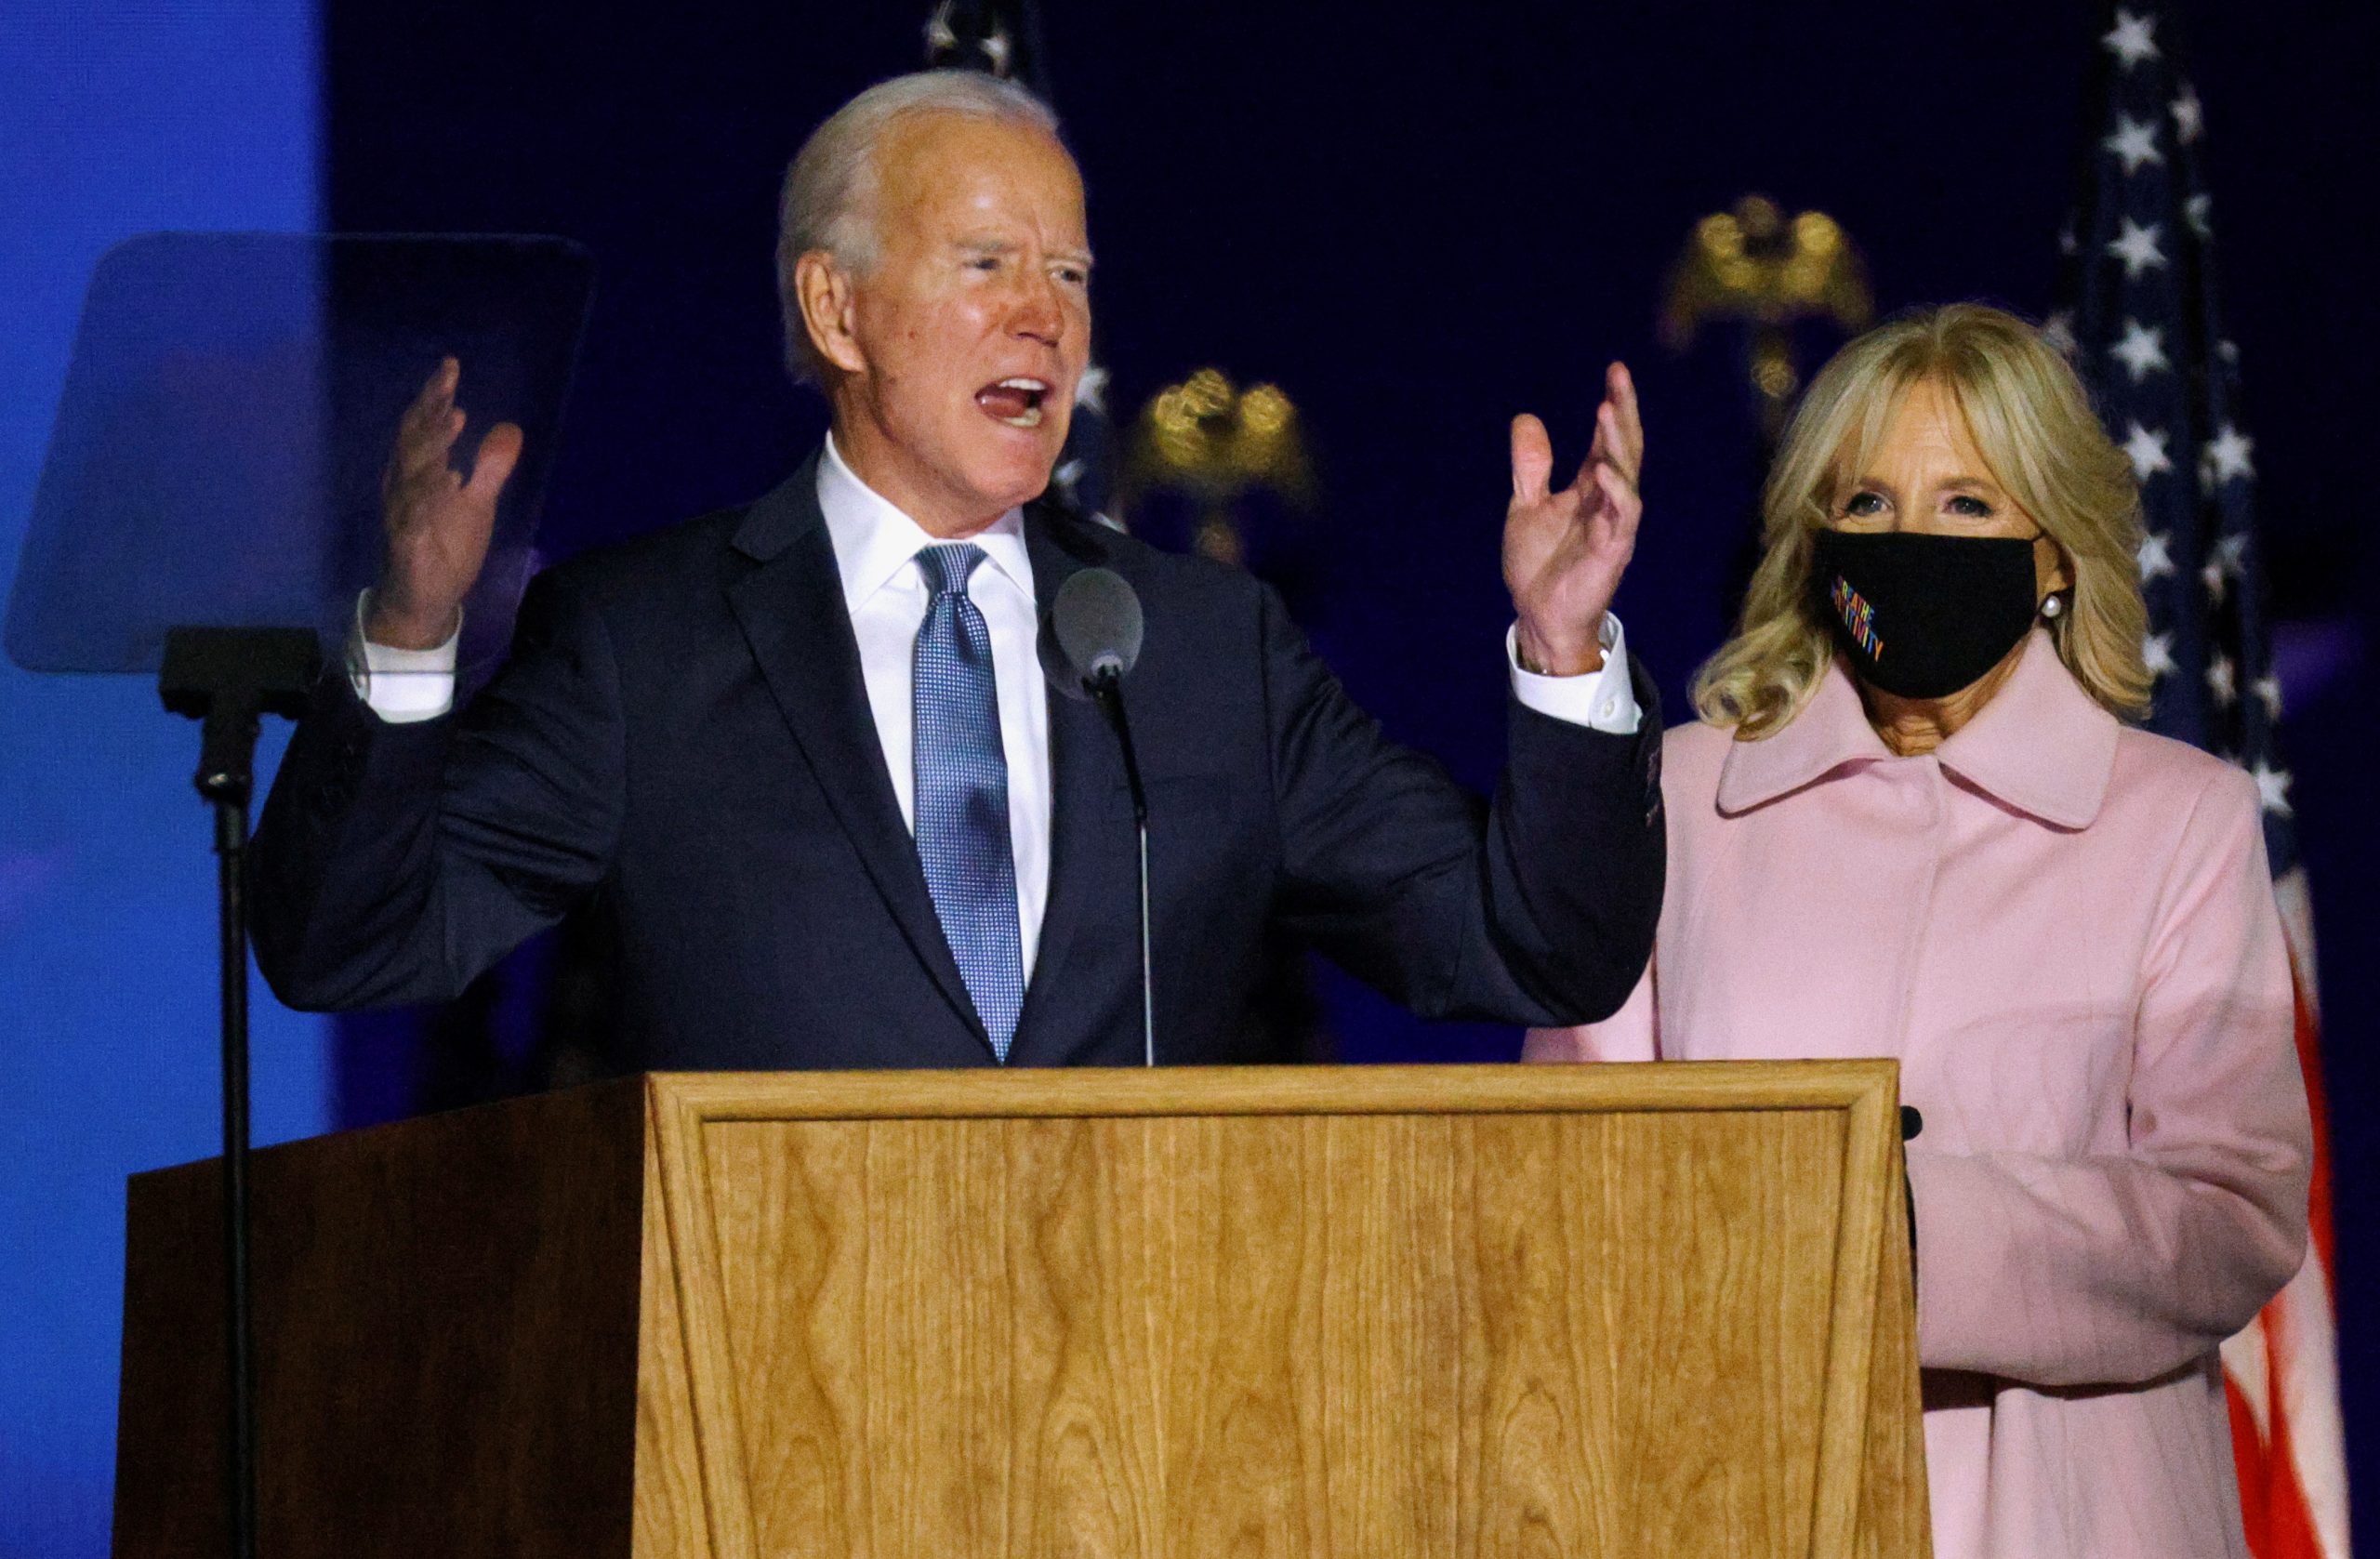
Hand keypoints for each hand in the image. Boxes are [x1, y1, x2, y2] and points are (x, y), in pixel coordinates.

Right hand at [365, 357, 522, 649]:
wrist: (423, 599)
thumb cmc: (444, 547)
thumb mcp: (477, 503)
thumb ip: (490, 466)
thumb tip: (510, 427)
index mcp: (418, 473)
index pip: (423, 427)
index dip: (434, 397)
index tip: (450, 366)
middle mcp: (403, 486)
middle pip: (413, 440)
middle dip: (430, 408)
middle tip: (448, 380)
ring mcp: (402, 514)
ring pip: (412, 473)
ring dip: (433, 445)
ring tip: (455, 419)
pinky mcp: (407, 544)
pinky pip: (414, 517)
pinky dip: (429, 498)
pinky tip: (448, 479)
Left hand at [1504, 361, 1643, 675]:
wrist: (1538, 615)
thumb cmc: (1540, 565)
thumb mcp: (1526, 506)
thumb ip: (1531, 466)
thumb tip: (1526, 418)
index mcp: (1590, 488)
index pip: (1607, 439)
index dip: (1614, 405)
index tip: (1615, 370)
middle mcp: (1607, 501)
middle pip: (1624, 448)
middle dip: (1624, 412)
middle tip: (1619, 378)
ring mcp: (1613, 524)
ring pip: (1627, 476)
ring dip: (1618, 444)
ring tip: (1607, 410)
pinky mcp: (1612, 550)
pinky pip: (1622, 516)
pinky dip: (1617, 491)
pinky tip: (1604, 469)